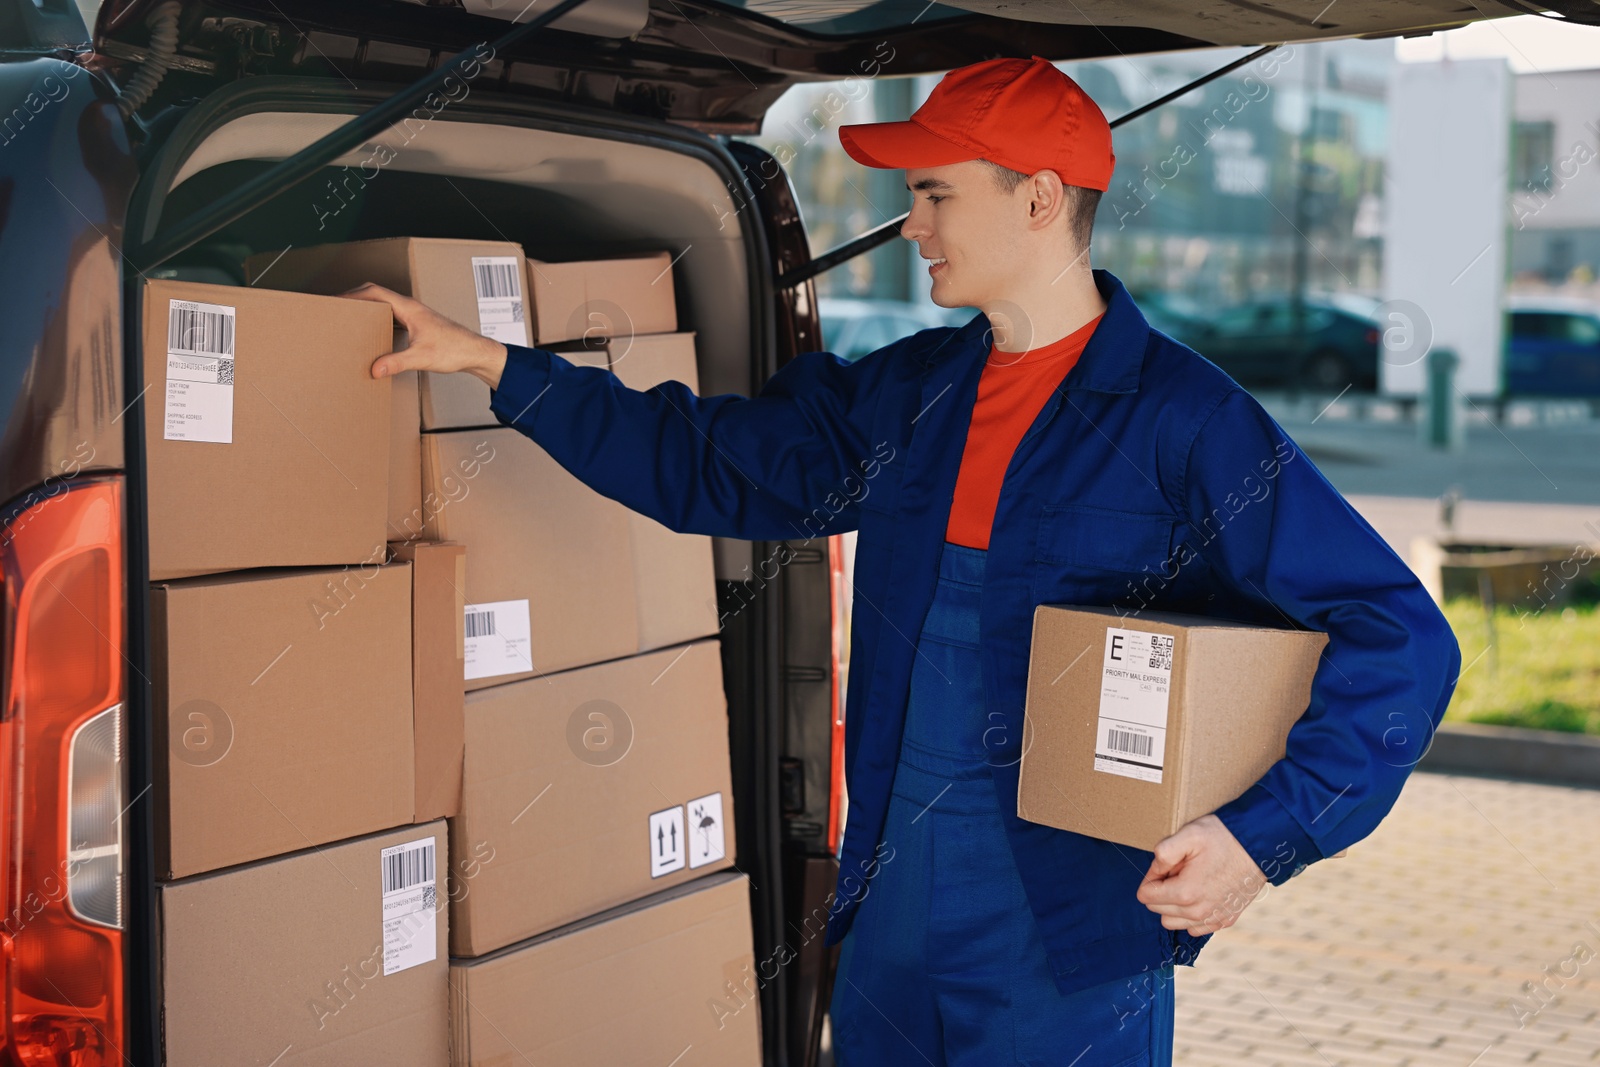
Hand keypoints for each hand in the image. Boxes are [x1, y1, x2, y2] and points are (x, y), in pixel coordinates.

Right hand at [342, 282, 508, 390]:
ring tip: (349, 318)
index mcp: (409, 307)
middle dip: (355, 298)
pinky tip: (372, 332)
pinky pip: (391, 315)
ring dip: (366, 308)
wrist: (475, 352)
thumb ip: (397, 362)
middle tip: (337, 308)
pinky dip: (377, 319)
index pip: (374, 292)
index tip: (335, 301)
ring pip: (384, 304)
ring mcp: (414, 314)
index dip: (352, 294)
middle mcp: (410, 307)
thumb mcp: (422, 357)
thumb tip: (374, 369)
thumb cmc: (455, 350)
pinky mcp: (417, 324)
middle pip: (376, 294)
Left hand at [1135, 814, 1266, 936]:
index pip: (1145, 895)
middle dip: (1162, 890)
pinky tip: (1200, 894)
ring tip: (1189, 882)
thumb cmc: (1223, 838)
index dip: (1151, 877)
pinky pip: (1195, 927)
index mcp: (1185, 892)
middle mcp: (1198, 912)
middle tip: (1179, 870)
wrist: (1259, 847)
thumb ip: (1163, 853)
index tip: (1167, 865)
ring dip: (1173, 905)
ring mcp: (1213, 919)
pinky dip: (1191, 914)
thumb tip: (1154, 871)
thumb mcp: (1188, 835)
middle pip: (1157, 910)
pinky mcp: (1225, 920)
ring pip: (1174, 922)